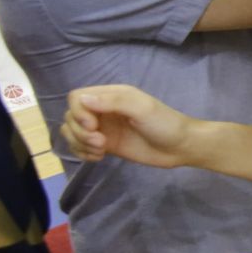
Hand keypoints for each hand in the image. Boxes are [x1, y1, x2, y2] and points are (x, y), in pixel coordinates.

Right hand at [63, 86, 194, 166]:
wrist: (180, 148)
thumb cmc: (164, 124)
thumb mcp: (142, 108)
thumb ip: (113, 102)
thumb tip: (82, 99)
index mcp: (111, 95)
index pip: (77, 97)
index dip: (78, 112)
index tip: (93, 126)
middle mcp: (104, 110)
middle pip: (71, 116)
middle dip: (80, 132)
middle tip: (101, 143)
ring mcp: (103, 128)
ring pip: (72, 132)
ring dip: (80, 143)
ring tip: (101, 150)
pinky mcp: (105, 145)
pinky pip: (80, 147)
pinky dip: (82, 153)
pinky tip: (98, 157)